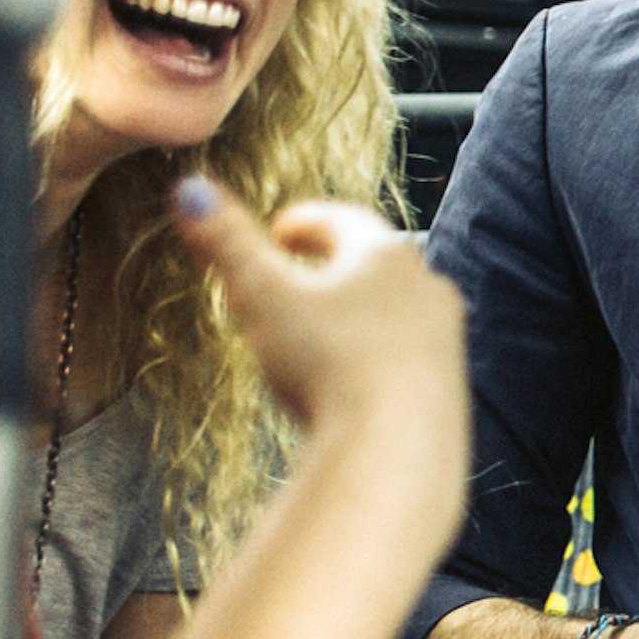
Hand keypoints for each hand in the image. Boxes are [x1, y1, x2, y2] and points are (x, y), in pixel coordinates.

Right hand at [172, 183, 462, 457]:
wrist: (395, 450)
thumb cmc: (327, 362)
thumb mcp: (261, 295)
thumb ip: (227, 242)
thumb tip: (188, 188)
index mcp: (386, 254)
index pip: (343, 220)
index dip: (305, 222)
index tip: (279, 231)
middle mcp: (429, 288)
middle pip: (374, 263)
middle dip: (332, 265)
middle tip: (295, 273)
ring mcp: (447, 339)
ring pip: (395, 310)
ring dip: (356, 311)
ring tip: (318, 327)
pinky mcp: (450, 387)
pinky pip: (406, 358)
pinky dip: (375, 355)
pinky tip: (351, 379)